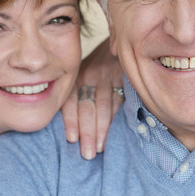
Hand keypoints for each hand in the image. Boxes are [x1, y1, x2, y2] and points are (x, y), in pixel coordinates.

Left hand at [61, 38, 123, 159]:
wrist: (118, 41)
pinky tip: (115, 132)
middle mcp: (90, 75)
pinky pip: (119, 100)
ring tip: (100, 148)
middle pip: (87, 108)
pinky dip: (116, 117)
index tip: (71, 139)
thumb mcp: (85, 74)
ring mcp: (107, 75)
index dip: (70, 121)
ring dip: (102, 130)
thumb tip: (72, 129)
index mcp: (76, 76)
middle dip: (87, 133)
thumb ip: (79, 95)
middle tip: (87, 154)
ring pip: (103, 106)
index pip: (71, 102)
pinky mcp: (123, 76)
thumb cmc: (99, 65)